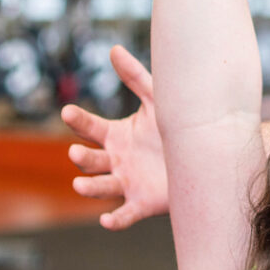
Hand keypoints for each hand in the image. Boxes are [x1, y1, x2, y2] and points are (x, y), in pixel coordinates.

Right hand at [63, 45, 167, 229]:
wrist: (202, 156)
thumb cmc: (173, 128)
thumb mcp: (156, 100)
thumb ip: (135, 77)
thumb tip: (113, 49)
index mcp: (115, 135)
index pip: (90, 127)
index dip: (79, 120)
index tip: (68, 111)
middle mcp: (115, 160)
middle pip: (91, 160)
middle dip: (82, 158)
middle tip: (75, 152)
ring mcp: (126, 183)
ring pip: (102, 187)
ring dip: (89, 187)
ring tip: (79, 184)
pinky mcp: (140, 203)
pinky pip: (124, 214)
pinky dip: (115, 219)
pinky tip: (106, 221)